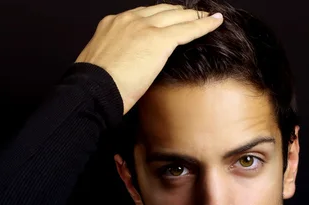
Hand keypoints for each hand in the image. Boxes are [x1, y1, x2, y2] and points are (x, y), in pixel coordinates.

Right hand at [75, 3, 223, 114]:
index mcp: (113, 24)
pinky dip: (204, 24)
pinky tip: (216, 21)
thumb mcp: (102, 64)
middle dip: (179, 12)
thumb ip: (117, 58)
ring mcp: (144, 28)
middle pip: (162, 10)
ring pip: (177, 16)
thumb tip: (126, 67)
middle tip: (193, 14)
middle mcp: (129, 20)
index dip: (159, 16)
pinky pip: (188, 29)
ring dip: (194, 15)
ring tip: (207, 16)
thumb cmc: (93, 86)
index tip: (168, 19)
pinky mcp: (159, 41)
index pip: (143, 14)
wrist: (92, 90)